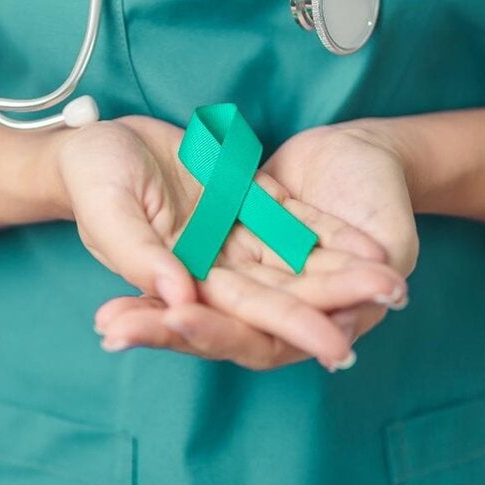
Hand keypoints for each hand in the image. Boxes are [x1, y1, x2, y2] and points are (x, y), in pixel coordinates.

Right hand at [53, 116, 406, 370]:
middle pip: (283, 295)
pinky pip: (299, 222)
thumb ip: (140, 257)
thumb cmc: (91, 176)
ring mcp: (237, 236)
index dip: (290, 330)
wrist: (98, 138)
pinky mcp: (250, 201)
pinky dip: (335, 233)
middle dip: (335, 302)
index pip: (241, 317)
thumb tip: (180, 297)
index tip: (336, 346)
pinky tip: (373, 245)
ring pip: (299, 262)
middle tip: (387, 304)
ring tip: (393, 281)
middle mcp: (217, 268)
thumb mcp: (107, 211)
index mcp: (182, 282)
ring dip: (346, 272)